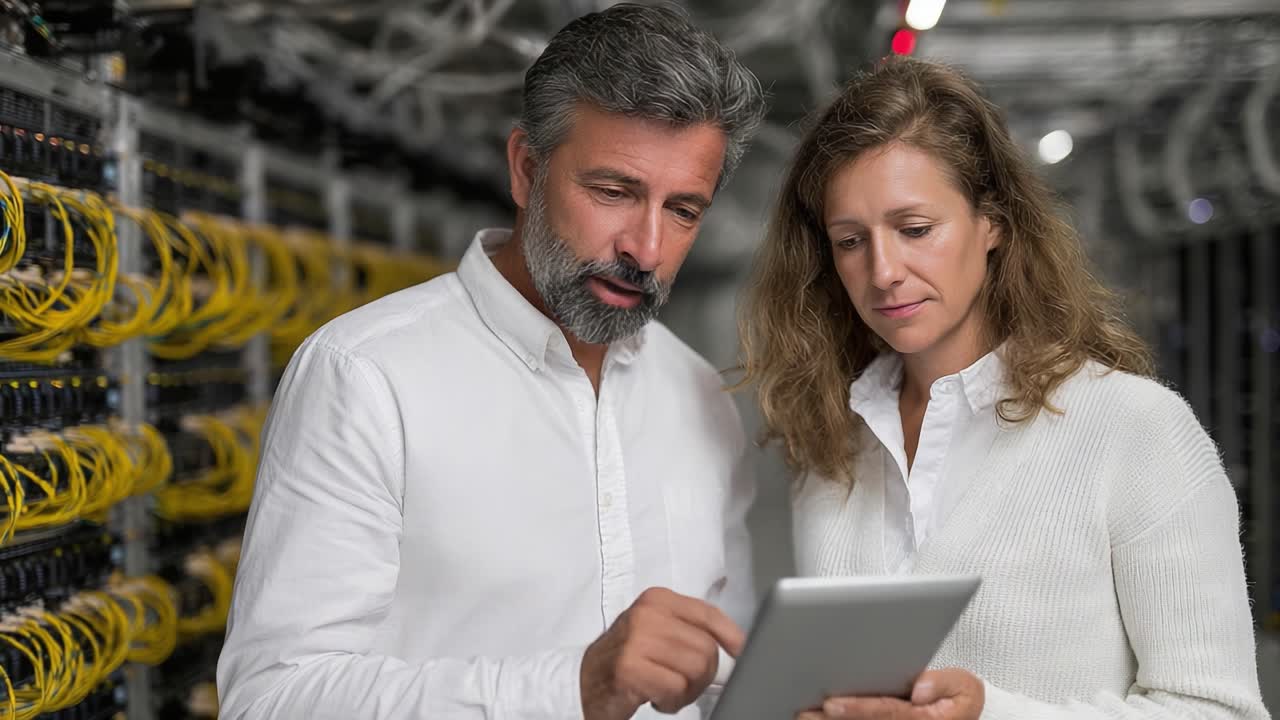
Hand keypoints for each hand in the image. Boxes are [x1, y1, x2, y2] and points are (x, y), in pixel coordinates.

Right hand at [581, 587, 745, 719]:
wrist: (582, 682)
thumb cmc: (627, 660)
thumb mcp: (656, 632)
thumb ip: (690, 631)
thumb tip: (737, 647)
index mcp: (657, 600)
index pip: (708, 614)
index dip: (732, 636)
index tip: (742, 653)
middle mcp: (646, 614)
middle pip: (707, 648)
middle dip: (703, 676)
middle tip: (683, 684)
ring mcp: (636, 640)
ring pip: (696, 669)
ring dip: (687, 691)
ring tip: (667, 690)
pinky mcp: (629, 668)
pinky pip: (675, 689)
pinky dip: (671, 702)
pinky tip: (655, 698)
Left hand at [795, 669, 984, 719]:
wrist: (961, 716)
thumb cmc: (957, 699)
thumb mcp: (965, 687)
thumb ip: (945, 684)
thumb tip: (920, 687)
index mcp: (922, 719)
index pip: (887, 713)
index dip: (858, 709)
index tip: (832, 704)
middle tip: (804, 713)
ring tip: (803, 716)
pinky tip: (818, 718)